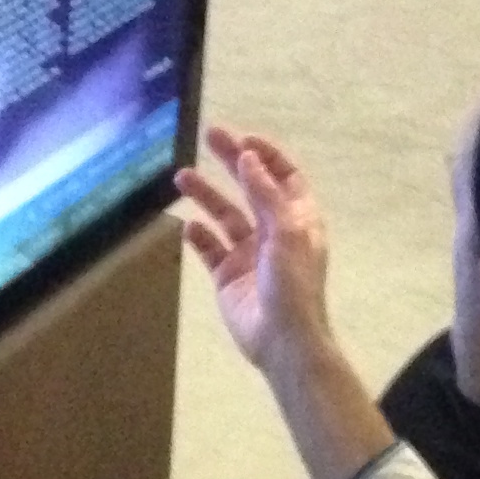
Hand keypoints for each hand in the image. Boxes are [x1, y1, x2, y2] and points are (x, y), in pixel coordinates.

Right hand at [175, 126, 332, 373]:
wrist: (282, 340)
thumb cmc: (293, 284)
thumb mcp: (286, 232)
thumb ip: (266, 194)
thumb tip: (248, 157)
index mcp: (297, 220)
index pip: (284, 177)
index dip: (266, 156)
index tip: (244, 139)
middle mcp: (274, 232)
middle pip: (250, 188)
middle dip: (231, 162)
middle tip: (208, 138)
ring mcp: (249, 254)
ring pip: (225, 215)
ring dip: (206, 195)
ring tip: (182, 177)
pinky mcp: (228, 276)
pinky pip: (210, 248)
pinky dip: (198, 235)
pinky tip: (187, 225)